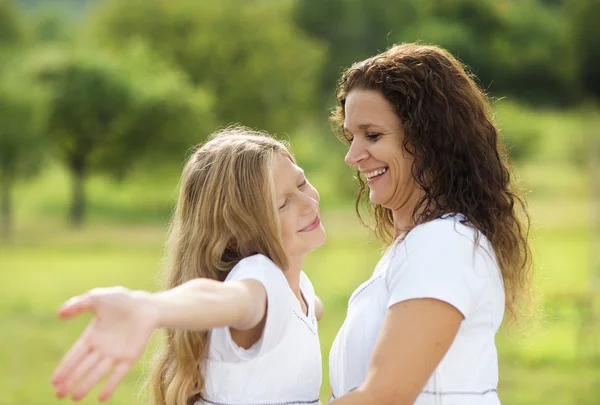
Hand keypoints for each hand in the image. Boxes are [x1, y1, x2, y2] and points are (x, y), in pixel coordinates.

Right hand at [51, 286, 158, 401]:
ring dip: (86, 385)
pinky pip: (118, 373)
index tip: (53, 381)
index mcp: (91, 336)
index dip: (64, 368)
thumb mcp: (97, 298)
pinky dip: (110, 385)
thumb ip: (77, 305)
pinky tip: (101, 397)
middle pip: (83, 368)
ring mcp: (115, 354)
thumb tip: (59, 314)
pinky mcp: (129, 357)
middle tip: (59, 394)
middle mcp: (101, 348)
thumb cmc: (122, 300)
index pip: (74, 356)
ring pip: (97, 373)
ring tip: (75, 398)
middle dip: (71, 381)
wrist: (146, 305)